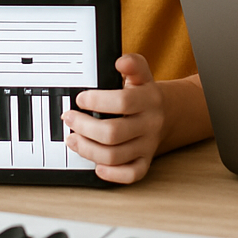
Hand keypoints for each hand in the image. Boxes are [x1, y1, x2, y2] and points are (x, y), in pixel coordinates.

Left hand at [64, 54, 165, 183]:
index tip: (80, 99)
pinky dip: (111, 174)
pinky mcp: (145, 162)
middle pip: (112, 133)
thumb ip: (133, 64)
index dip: (97, 101)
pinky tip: (97, 165)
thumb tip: (121, 62)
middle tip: (69, 118)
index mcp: (149, 99)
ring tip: (73, 139)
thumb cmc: (145, 93)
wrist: (168, 113)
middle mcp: (150, 124)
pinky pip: (130, 175)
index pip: (122, 102)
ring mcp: (148, 145)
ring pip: (114, 156)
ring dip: (87, 149)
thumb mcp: (142, 74)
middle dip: (83, 126)